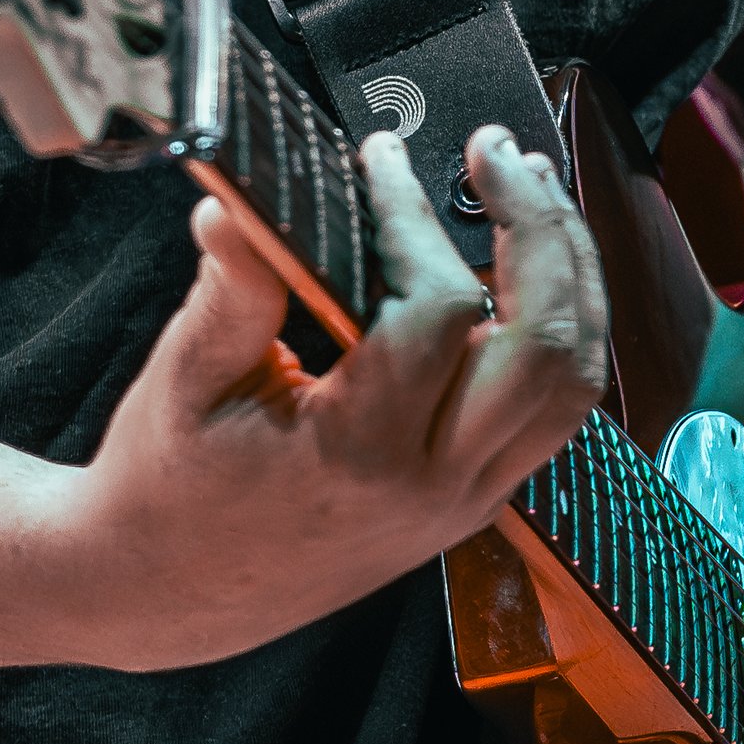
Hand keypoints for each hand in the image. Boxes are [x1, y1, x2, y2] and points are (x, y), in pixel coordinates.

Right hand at [62, 123, 606, 670]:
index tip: (379, 154)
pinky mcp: (471, 500)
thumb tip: (241, 203)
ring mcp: (463, 501)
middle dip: (540, 230)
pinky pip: (552, 414)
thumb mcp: (185, 379)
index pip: (438, 309)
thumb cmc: (170, 485)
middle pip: (547, 349)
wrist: (172, 591)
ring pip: (572, 386)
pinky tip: (532, 269)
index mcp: (359, 452)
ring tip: (536, 191)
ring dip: (573, 278)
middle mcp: (432, 485)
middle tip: (498, 152)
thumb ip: (231, 288)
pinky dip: (560, 331)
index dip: (416, 216)